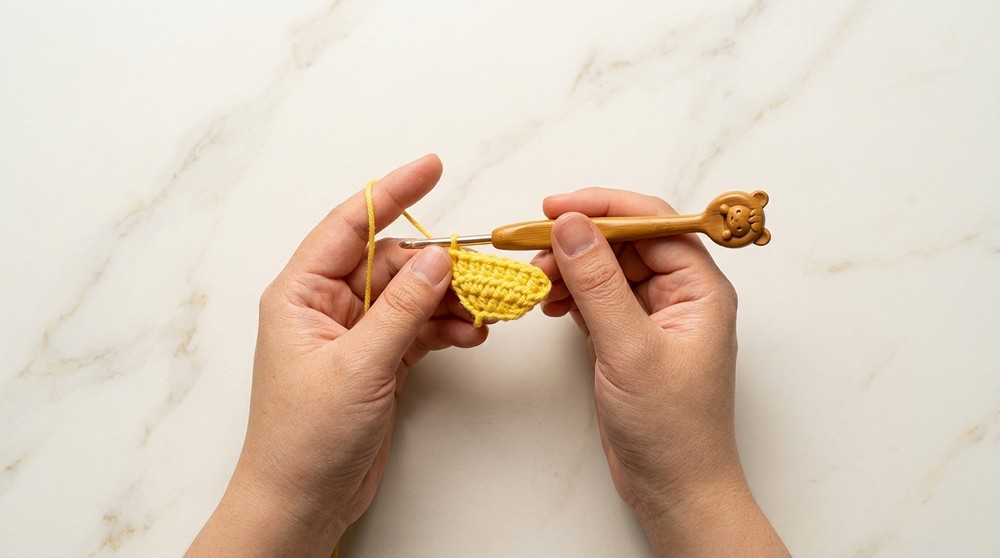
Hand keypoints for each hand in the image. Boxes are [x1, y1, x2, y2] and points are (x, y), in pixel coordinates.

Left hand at [188, 155, 487, 556]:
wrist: (302, 501)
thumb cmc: (306, 438)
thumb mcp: (358, 366)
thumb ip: (401, 309)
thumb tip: (438, 258)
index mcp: (301, 293)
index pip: (350, 225)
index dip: (392, 193)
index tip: (432, 167)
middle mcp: (327, 305)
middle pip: (391, 262)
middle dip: (438, 264)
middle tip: (483, 271)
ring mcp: (355, 333)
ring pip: (410, 295)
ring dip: (449, 300)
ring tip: (484, 313)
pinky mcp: (377, 360)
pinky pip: (417, 327)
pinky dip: (445, 328)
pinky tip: (470, 335)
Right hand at [532, 188, 786, 555]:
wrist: (673, 488)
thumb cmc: (671, 428)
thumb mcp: (630, 349)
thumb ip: (599, 284)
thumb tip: (571, 226)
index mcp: (700, 288)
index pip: (652, 222)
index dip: (603, 207)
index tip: (554, 207)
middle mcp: (680, 295)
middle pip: (625, 241)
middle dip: (579, 241)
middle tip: (532, 249)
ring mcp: (653, 316)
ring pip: (607, 268)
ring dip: (570, 268)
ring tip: (537, 282)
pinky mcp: (629, 337)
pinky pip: (598, 297)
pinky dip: (571, 295)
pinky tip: (550, 303)